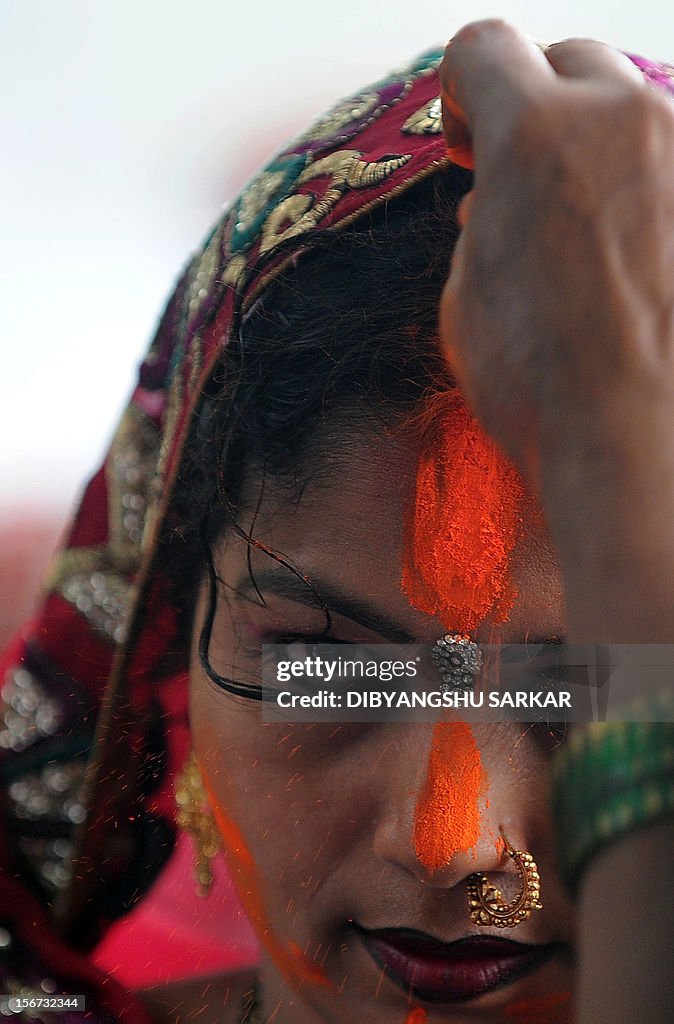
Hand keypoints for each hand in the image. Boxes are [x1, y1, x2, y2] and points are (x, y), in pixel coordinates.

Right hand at [438, 21, 673, 640]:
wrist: (638, 441)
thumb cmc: (540, 383)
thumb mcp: (466, 297)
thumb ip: (480, 224)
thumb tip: (495, 205)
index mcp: (530, 132)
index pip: (482, 48)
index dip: (458, 90)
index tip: (462, 140)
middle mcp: (619, 118)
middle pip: (570, 62)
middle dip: (535, 106)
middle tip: (517, 174)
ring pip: (633, 114)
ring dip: (597, 152)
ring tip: (580, 229)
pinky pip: (670, 171)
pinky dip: (643, 195)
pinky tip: (630, 258)